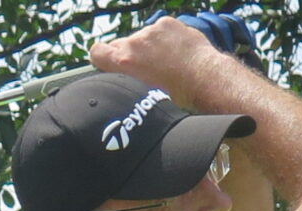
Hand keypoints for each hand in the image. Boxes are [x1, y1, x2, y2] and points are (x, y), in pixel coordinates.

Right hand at [91, 15, 248, 89]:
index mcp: (124, 61)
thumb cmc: (176, 96)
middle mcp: (134, 43)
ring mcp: (151, 31)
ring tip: (166, 64)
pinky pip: (159, 31)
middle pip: (121, 46)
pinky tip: (175, 53)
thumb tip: (122, 81)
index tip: (109, 64)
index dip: (102, 58)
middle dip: (129, 56)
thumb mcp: (143, 95)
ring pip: (142, 39)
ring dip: (149, 48)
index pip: (97, 52)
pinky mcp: (167, 24)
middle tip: (145, 71)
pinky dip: (164, 40)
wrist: (205, 79)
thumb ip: (127, 81)